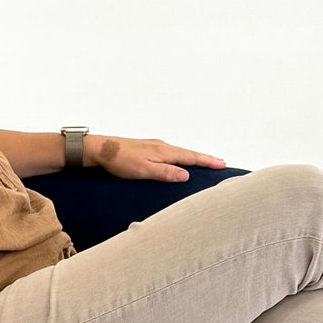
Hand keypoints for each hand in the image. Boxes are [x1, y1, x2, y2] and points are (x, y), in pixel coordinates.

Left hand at [90, 136, 225, 181]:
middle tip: (219, 163)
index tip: (221, 164)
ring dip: (193, 158)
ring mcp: (155, 147)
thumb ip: (165, 172)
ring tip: (204, 163)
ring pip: (179, 153)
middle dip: (204, 159)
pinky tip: (179, 162)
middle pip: (188, 153)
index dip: (207, 161)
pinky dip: (180, 158)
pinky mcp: (148, 149)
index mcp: (164, 151)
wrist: (101, 149)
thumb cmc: (120, 160)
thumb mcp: (144, 170)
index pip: (191, 157)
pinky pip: (170, 154)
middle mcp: (162, 146)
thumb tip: (186, 175)